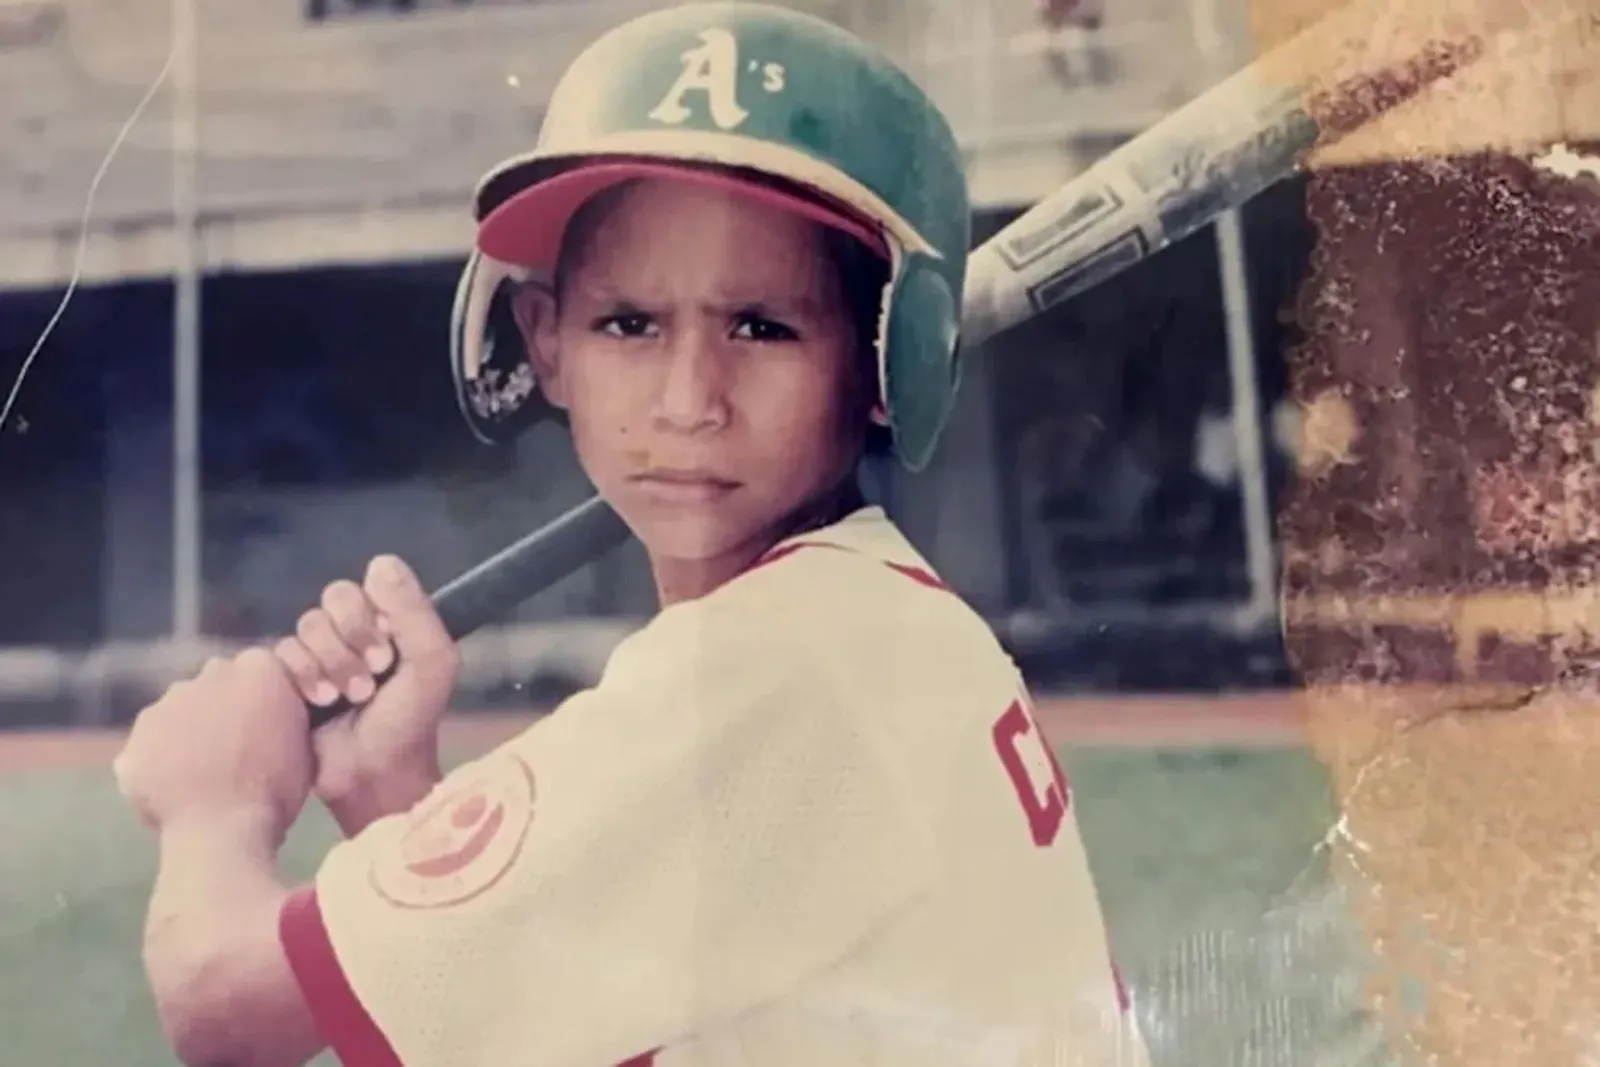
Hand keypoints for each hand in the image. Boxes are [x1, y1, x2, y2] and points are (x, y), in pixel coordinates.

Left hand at [115, 649, 312, 845]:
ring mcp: (165, 705)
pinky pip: (151, 746)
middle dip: (225, 708)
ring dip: (191, 732)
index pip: (263, 671)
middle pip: (218, 685)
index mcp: (258, 667)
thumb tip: (276, 712)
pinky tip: (177, 788)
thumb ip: (287, 713)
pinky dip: (161, 761)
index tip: (271, 728)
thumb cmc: (277, 789)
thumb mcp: (306, 742)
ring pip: (181, 712)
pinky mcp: (134, 739)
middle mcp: (208, 673)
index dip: (266, 700)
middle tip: (238, 750)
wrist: (221, 831)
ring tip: (204, 774)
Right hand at [274, 555, 458, 833]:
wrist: (373, 776)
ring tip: (346, 698)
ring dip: (329, 663)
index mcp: (392, 623)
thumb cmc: (410, 723)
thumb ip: (415, 613)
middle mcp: (356, 632)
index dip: (372, 617)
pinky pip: (281, 652)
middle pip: (333, 599)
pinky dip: (302, 676)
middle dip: (349, 641)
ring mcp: (322, 653)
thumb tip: (380, 562)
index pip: (368, 586)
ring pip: (307, 625)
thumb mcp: (432, 665)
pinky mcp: (291, 677)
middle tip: (370, 679)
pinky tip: (319, 704)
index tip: (389, 655)